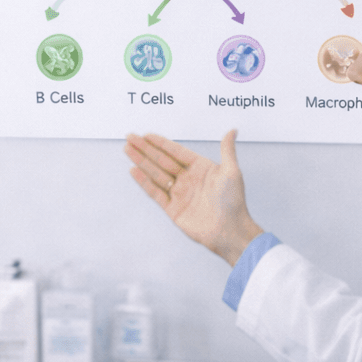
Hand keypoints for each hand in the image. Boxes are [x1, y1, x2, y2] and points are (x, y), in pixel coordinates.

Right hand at [124, 129, 263, 265]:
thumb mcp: (232, 172)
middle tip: (131, 137)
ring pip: (155, 173)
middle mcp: (188, 179)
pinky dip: (143, 181)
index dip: (161, 143)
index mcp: (201, 168)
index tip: (147, 135)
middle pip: (162, 160)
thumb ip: (227, 150)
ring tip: (128, 149)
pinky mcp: (172, 208)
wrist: (229, 231)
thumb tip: (233, 130)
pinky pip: (154, 192)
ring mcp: (179, 193)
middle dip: (145, 149)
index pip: (176, 152)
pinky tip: (134, 171)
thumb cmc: (234, 202)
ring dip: (141, 161)